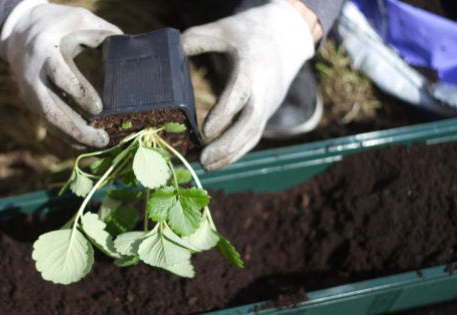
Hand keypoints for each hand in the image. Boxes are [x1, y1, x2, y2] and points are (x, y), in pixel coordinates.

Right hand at [0, 0, 121, 146]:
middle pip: (51, 109)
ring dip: (74, 137)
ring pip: (50, 122)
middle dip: (76, 128)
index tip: (99, 108)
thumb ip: (103, 33)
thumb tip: (129, 50)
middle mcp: (34, 75)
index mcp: (45, 50)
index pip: (60, 75)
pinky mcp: (33, 102)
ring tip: (99, 145)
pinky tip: (86, 144)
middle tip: (103, 139)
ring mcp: (31, 92)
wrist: (19, 31)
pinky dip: (68, 135)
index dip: (79, 92)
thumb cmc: (57, 25)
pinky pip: (50, 123)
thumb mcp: (78, 19)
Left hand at [181, 0, 315, 170]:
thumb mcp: (222, 29)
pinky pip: (253, 137)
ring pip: (253, 135)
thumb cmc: (247, 33)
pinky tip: (216, 163)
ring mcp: (266, 105)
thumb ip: (195, 40)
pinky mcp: (265, 113)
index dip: (224, 113)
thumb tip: (171, 54)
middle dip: (227, 144)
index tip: (205, 131)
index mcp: (251, 68)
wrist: (285, 37)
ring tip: (205, 167)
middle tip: (203, 159)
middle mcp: (263, 91)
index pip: (240, 94)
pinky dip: (236, 152)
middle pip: (250, 123)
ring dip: (230, 154)